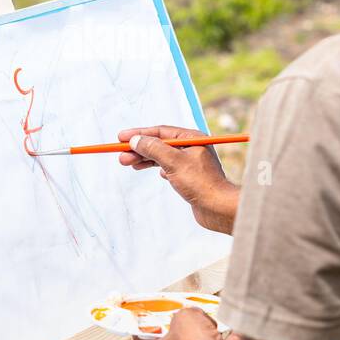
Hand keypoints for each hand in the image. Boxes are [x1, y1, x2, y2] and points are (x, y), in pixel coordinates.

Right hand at [116, 125, 239, 233]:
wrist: (218, 208)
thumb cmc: (201, 183)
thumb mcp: (173, 162)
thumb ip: (153, 149)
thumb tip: (136, 140)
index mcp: (192, 138)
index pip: (160, 131)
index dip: (139, 133)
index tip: (121, 137)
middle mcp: (192, 147)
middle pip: (159, 144)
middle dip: (139, 149)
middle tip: (121, 155)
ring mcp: (191, 162)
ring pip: (162, 156)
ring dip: (145, 159)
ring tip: (128, 163)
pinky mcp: (190, 177)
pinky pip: (169, 167)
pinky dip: (158, 168)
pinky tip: (155, 172)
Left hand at [133, 307, 227, 339]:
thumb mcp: (183, 315)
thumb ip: (186, 313)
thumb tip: (195, 315)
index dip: (142, 332)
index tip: (143, 322)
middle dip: (183, 330)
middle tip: (187, 316)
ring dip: (207, 334)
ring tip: (212, 321)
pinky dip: (230, 338)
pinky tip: (235, 325)